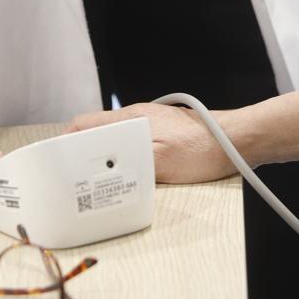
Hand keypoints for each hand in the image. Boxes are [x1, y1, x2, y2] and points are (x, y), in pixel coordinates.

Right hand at [66, 103, 240, 184]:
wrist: (240, 140)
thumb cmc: (205, 149)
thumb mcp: (163, 163)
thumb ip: (129, 164)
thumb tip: (99, 171)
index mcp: (130, 118)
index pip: (83, 125)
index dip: (66, 144)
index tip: (58, 164)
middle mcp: (138, 117)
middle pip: (97, 133)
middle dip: (83, 154)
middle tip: (77, 178)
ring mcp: (152, 124)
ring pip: (115, 140)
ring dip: (105, 158)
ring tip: (101, 181)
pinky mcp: (165, 135)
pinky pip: (134, 145)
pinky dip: (126, 158)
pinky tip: (132, 175)